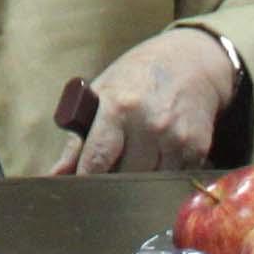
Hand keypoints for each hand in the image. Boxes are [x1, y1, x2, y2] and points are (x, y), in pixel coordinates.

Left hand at [59, 27, 238, 175]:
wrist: (193, 62)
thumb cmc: (137, 78)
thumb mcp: (102, 95)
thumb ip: (78, 140)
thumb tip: (56, 176)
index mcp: (119, 107)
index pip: (97, 160)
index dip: (85, 179)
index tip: (78, 191)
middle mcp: (149, 124)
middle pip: (123, 177)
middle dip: (111, 180)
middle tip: (108, 171)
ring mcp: (176, 139)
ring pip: (148, 184)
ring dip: (138, 181)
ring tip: (134, 160)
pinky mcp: (197, 149)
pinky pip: (173, 180)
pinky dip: (163, 177)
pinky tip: (159, 157)